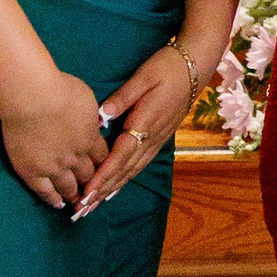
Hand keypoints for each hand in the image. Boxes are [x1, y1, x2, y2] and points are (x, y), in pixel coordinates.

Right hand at [0, 70, 112, 212]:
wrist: (32, 97)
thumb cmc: (59, 89)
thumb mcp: (86, 98)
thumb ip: (90, 115)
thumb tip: (91, 121)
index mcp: (90, 138)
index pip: (102, 157)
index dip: (104, 165)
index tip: (104, 170)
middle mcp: (75, 156)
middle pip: (88, 175)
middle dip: (92, 183)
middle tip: (93, 192)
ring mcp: (53, 167)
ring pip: (69, 187)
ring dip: (75, 196)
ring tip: (78, 203)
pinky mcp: (32, 172)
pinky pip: (44, 191)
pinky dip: (52, 199)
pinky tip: (57, 204)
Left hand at [71, 39, 200, 215]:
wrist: (194, 67)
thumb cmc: (166, 68)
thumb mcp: (143, 77)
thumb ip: (123, 98)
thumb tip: (102, 116)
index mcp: (145, 123)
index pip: (121, 155)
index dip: (104, 175)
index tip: (87, 191)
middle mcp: (152, 138)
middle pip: (125, 170)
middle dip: (102, 191)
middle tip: (82, 209)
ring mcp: (156, 141)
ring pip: (132, 171)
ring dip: (111, 190)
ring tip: (92, 206)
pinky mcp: (158, 140)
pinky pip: (138, 165)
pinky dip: (124, 180)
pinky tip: (113, 190)